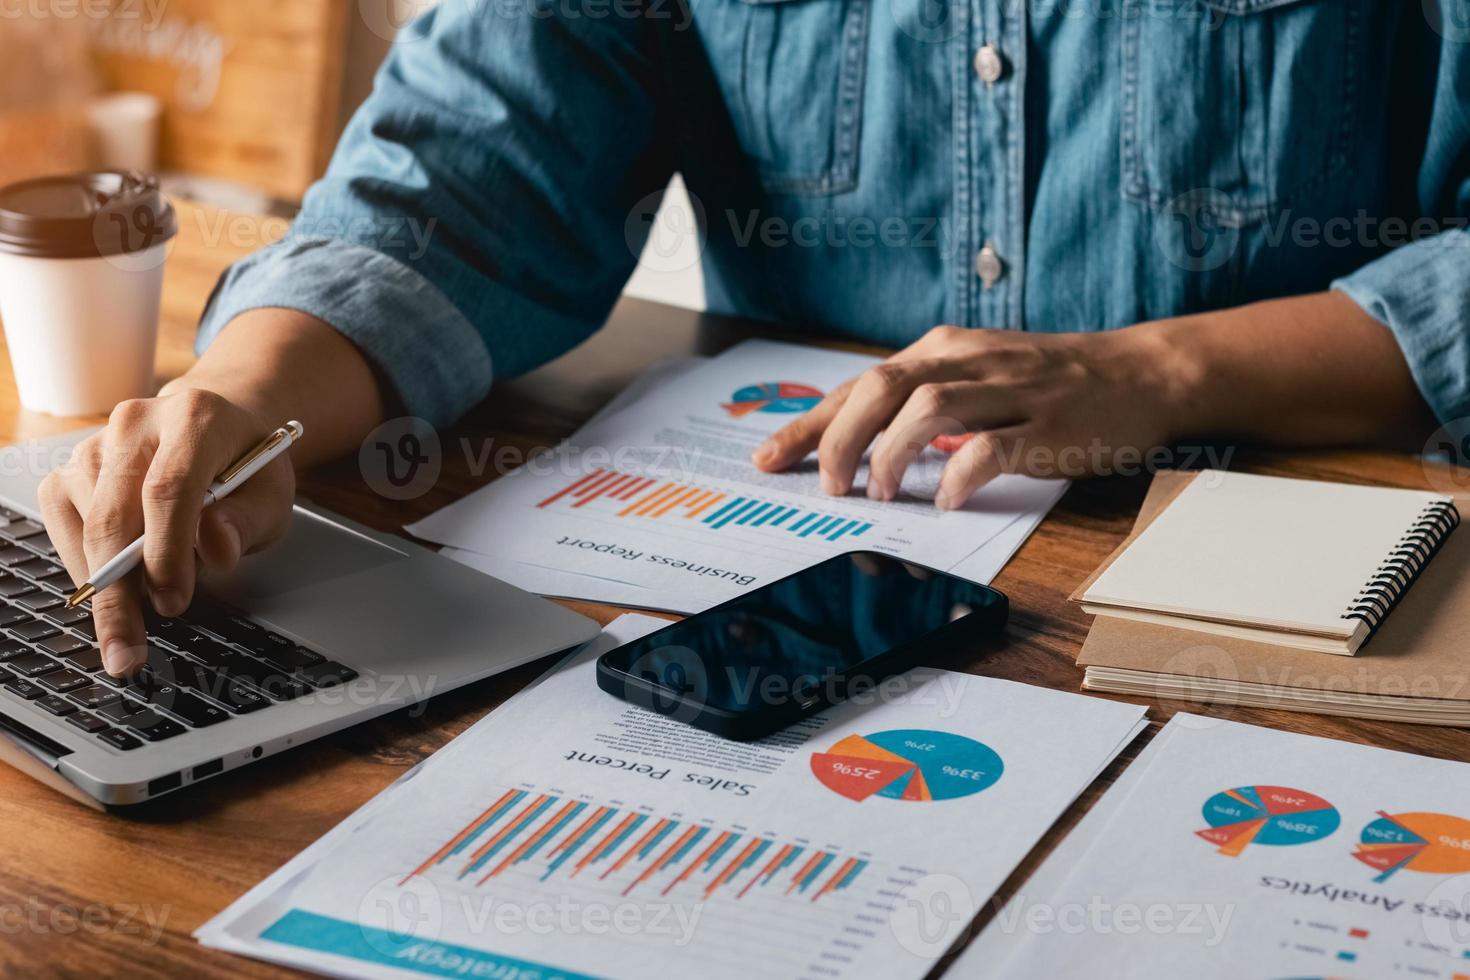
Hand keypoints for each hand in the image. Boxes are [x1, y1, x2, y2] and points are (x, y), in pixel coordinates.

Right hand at [39, 388, 295, 675]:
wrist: (218, 430)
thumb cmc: (246, 465)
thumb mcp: (271, 494)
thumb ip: (247, 522)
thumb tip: (217, 550)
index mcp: (196, 419)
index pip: (171, 488)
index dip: (168, 551)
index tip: (173, 602)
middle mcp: (137, 423)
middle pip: (115, 513)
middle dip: (120, 592)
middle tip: (129, 650)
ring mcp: (97, 443)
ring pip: (85, 526)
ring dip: (105, 585)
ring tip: (133, 623)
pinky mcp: (70, 468)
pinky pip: (64, 525)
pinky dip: (85, 565)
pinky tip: (116, 584)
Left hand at [751, 324, 1184, 508]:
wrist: (1138, 372)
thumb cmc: (1046, 381)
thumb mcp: (974, 372)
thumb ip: (919, 398)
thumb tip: (849, 440)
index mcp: (942, 350)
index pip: (859, 384)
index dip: (809, 424)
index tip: (767, 458)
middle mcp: (968, 362)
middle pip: (882, 388)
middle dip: (840, 438)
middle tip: (827, 485)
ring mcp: (1010, 392)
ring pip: (929, 411)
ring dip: (893, 455)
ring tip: (880, 493)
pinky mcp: (1048, 424)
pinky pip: (992, 447)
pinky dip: (960, 475)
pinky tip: (945, 499)